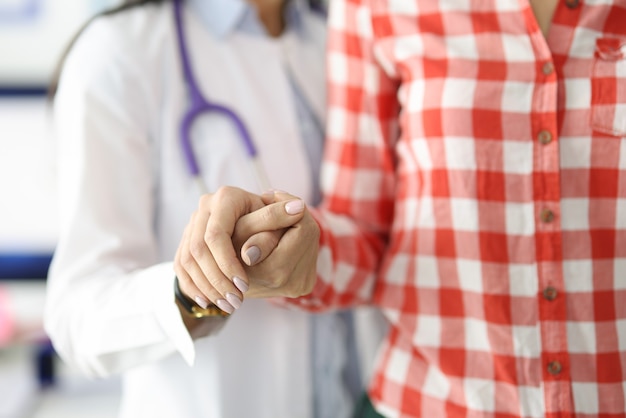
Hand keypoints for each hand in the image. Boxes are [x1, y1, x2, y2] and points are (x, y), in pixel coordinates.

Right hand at [174, 187, 308, 313]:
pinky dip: (193, 287)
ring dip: (206, 288)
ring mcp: (192, 224)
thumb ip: (279, 218)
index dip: (228, 263)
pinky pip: (180, 268)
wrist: (249, 220)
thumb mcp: (275, 217)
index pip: (216, 235)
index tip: (244, 285)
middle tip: (235, 302)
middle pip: (198, 250)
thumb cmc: (268, 219)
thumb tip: (298, 208)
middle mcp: (205, 207)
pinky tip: (208, 302)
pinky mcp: (185, 240)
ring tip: (227, 305)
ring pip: (186, 261)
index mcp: (226, 197)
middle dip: (216, 280)